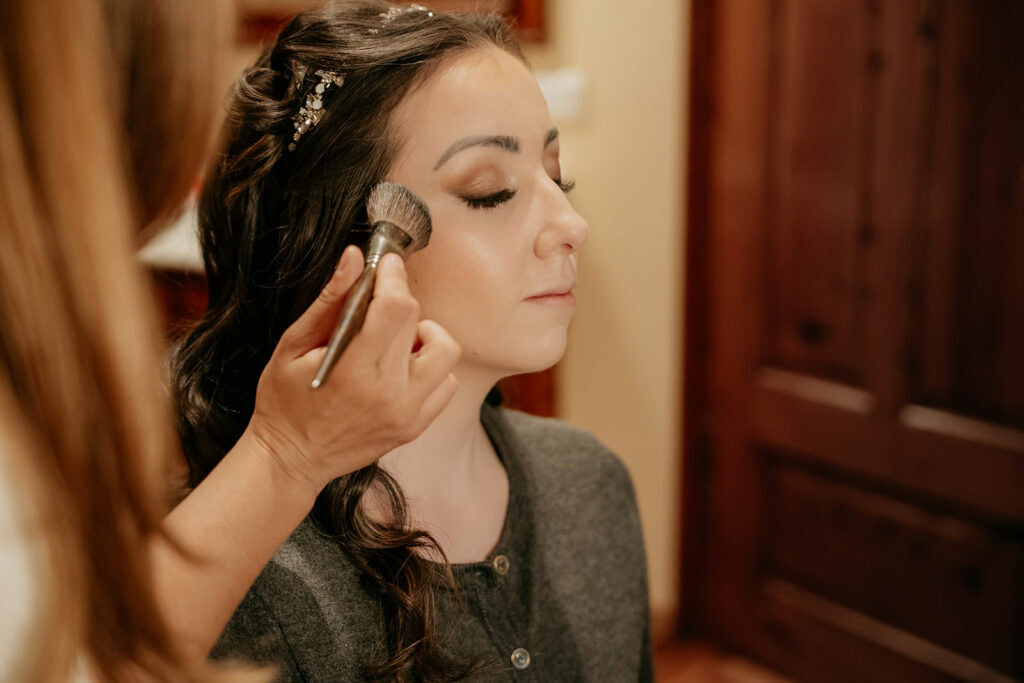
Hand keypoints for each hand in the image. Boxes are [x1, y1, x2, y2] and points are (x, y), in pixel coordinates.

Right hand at [243, 246, 460, 491]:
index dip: (394, 277)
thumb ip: (329, 301)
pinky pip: (446, 383)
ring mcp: (407, 413)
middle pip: (417, 322)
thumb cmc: (284, 402)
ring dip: (423, 336)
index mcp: (354, 370)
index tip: (386, 265)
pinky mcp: (415, 426)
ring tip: (393, 343)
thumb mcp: (293, 346)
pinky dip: (430, 368)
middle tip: (375, 306)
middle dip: (398, 301)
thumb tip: (354, 258)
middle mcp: (389, 393)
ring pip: (445, 352)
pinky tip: (400, 369)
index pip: (396, 308)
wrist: (291, 459)